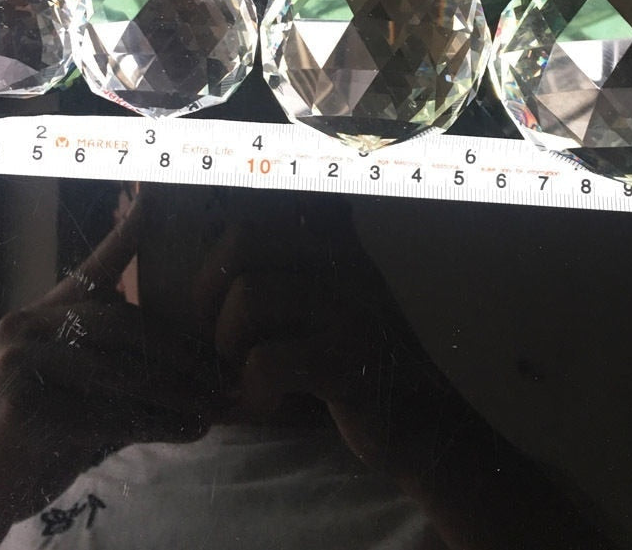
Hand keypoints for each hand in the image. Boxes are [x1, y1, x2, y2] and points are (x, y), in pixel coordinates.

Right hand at [0, 188, 224, 549]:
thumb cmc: (12, 452)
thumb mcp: (61, 400)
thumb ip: (107, 376)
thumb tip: (182, 375)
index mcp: (36, 319)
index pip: (91, 270)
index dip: (127, 234)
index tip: (156, 197)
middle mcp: (26, 329)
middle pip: (124, 323)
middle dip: (182, 352)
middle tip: (222, 376)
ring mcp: (21, 364)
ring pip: (124, 368)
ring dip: (179, 392)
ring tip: (214, 408)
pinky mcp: (23, 407)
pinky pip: (111, 411)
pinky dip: (158, 424)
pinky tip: (187, 432)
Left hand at [190, 194, 616, 549]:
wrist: (431, 429)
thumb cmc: (358, 363)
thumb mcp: (325, 300)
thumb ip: (280, 269)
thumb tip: (200, 268)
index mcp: (335, 236)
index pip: (260, 203)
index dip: (220, 245)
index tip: (218, 290)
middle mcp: (345, 257)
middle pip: (243, 238)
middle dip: (208, 290)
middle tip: (219, 337)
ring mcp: (351, 306)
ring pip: (249, 297)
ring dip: (227, 344)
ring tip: (244, 373)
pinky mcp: (350, 361)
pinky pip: (268, 361)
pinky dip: (253, 391)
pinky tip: (271, 405)